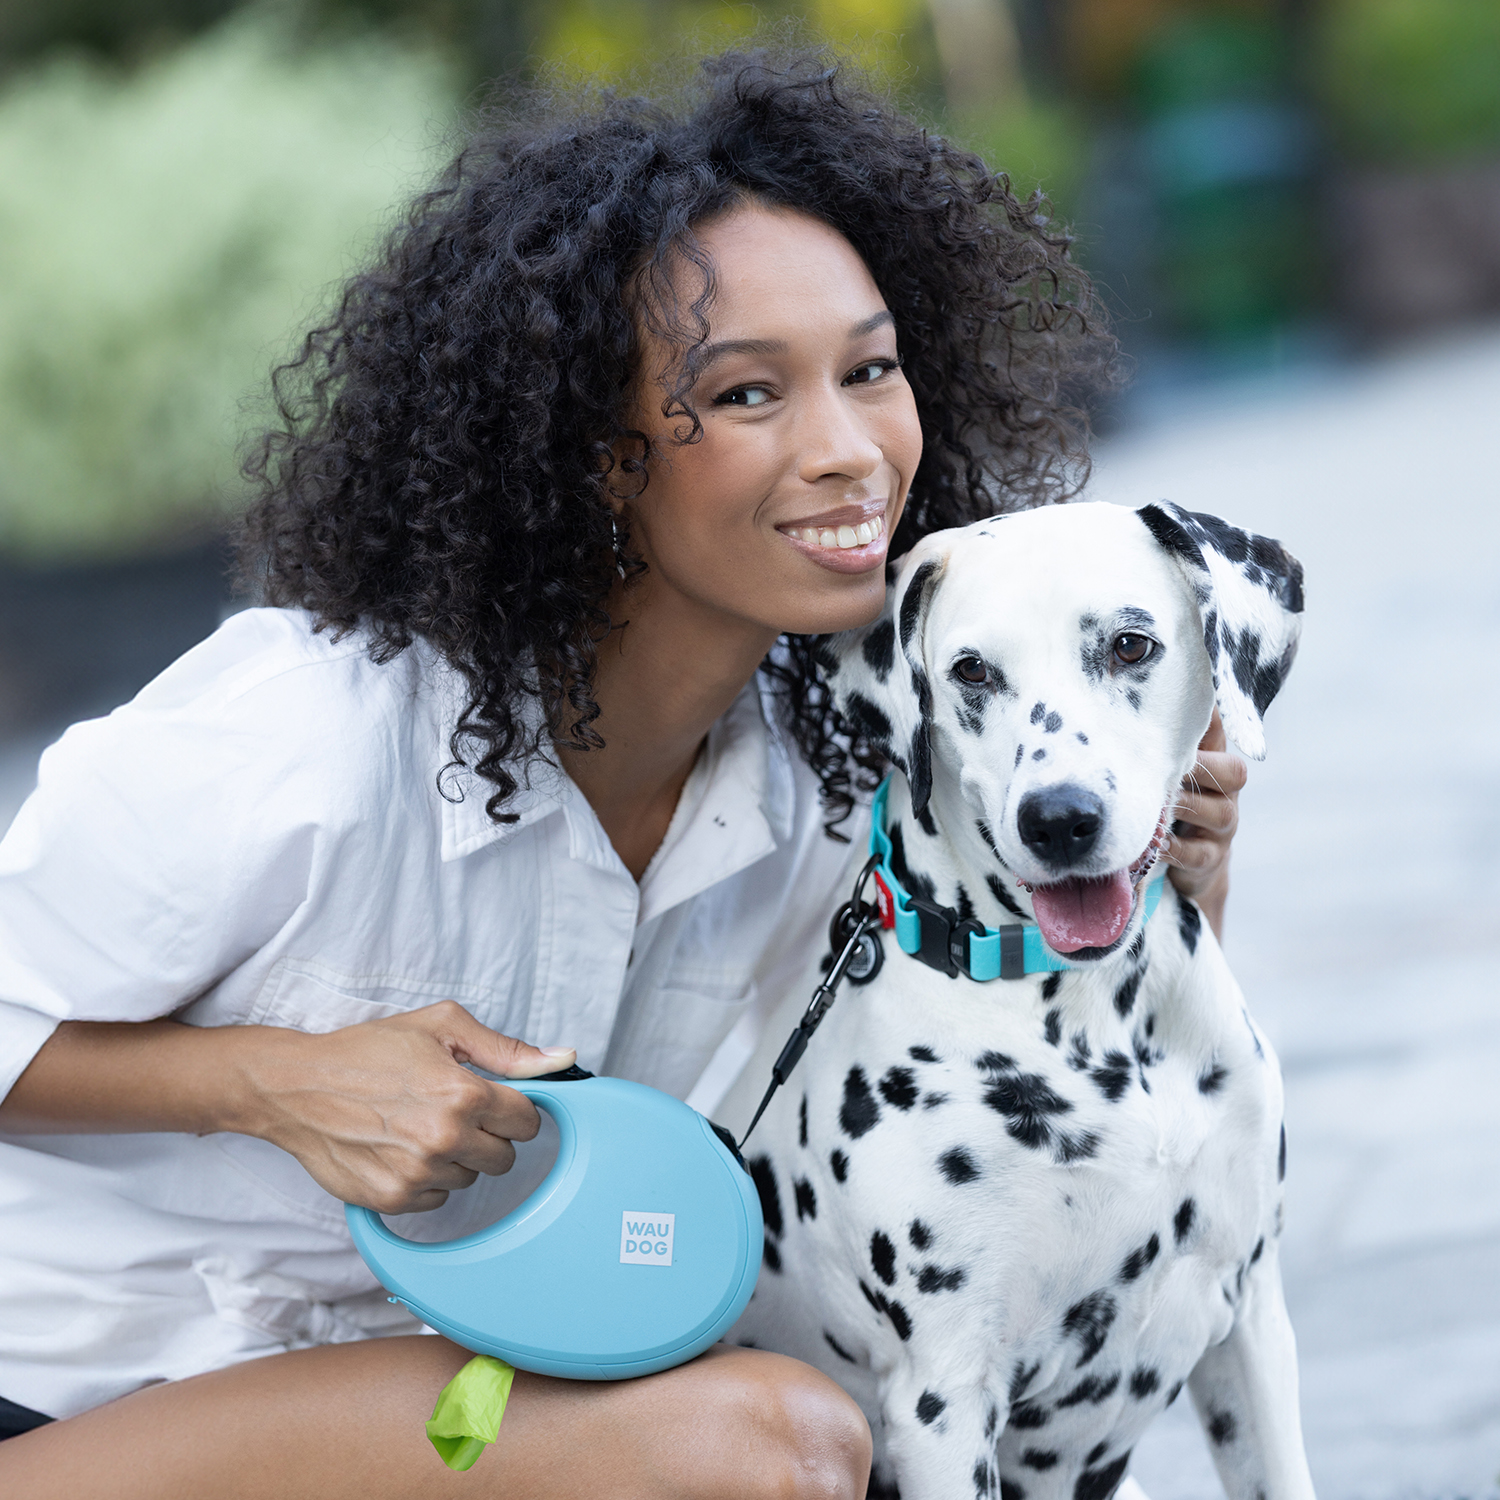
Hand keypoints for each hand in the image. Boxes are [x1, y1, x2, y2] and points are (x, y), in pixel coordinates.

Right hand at [238, 1001, 575, 1214]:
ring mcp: (418, 1174)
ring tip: (419, 1126)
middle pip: (505, 1156)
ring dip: (456, 1157)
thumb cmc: (368, 1050)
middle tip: (453, 1111)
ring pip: (470, 1178)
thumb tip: (563, 1060)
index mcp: (464, 1094)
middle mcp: (444, 1138)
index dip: (513, 1108)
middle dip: (488, 1134)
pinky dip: (427, 1180)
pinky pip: (438, 1201)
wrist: (298, 1086)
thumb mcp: (441, 1026)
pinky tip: (401, 1149)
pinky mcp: (393, 1200)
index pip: (528, 1121)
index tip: (492, 1100)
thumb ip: (506, 1050)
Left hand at [1165, 708, 1246, 940]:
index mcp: (1211, 754)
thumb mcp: (1157, 762)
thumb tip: (1110, 680)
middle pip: (1233, 771)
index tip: (1177, 708)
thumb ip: (1145, 733)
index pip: (1216, 727)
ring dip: (1184, 808)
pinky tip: (1150, 844)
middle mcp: (1225, 787)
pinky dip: (1173, 848)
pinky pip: (1199, 853)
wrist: (1188, 859)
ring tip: (1154, 806)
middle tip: (1166, 767)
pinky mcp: (1211, 857)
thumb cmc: (1164, 795)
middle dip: (1199, 769)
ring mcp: (1222, 824)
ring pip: (1220, 811)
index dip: (1204, 718)